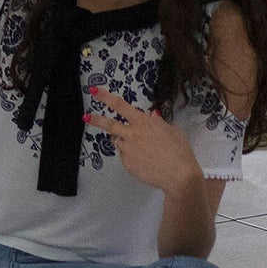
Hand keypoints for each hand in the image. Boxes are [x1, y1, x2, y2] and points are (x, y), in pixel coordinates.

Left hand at [86, 87, 205, 195]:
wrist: (180, 176)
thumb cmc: (180, 152)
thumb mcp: (172, 131)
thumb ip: (158, 123)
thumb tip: (151, 115)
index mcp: (143, 123)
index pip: (120, 106)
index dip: (105, 97)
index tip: (93, 91)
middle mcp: (131, 134)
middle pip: (109, 125)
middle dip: (96, 120)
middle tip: (86, 117)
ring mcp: (127, 150)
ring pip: (118, 141)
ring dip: (124, 141)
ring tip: (142, 150)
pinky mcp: (126, 164)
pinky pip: (125, 156)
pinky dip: (132, 156)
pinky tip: (146, 162)